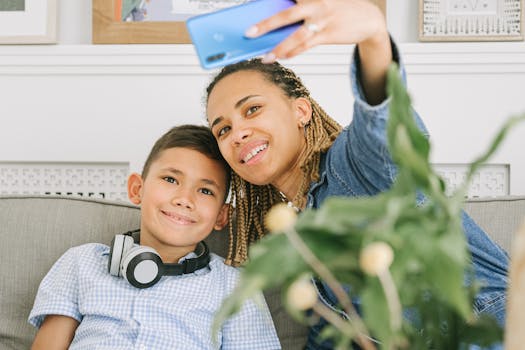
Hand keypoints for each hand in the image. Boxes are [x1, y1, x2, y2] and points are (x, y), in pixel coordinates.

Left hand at [245, 0, 387, 61]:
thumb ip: (300, 9)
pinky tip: (283, 56)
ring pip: (296, 36)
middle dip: (266, 24)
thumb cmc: (338, 10)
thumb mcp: (319, 3)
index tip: (251, 7)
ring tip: (266, 57)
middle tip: (249, 32)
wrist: (368, 18)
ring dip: (279, 48)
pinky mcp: (329, 34)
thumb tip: (276, 24)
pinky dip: (294, 52)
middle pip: (287, 15)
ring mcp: (323, 20)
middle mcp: (316, 4)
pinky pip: (307, 45)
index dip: (270, 6)